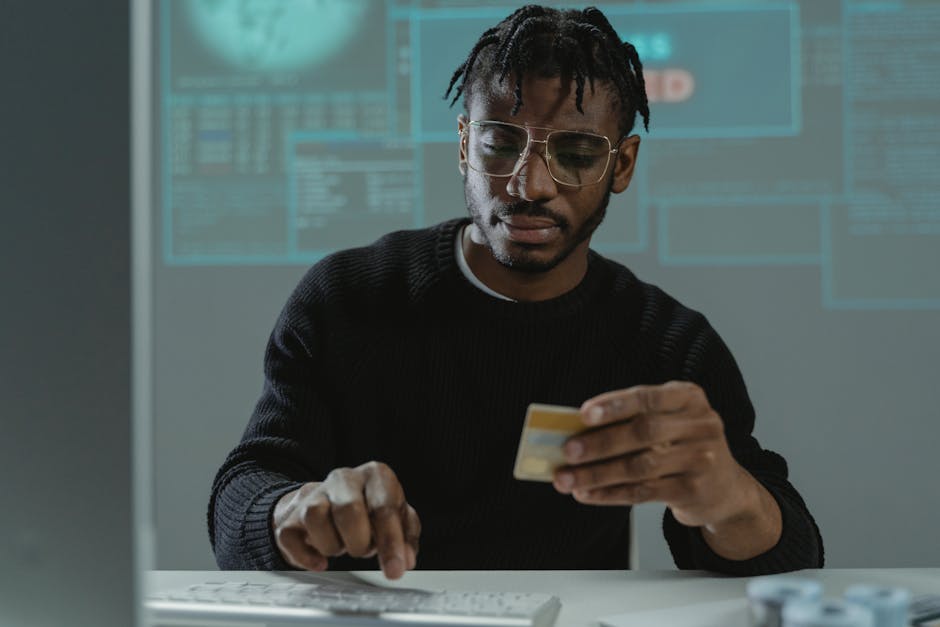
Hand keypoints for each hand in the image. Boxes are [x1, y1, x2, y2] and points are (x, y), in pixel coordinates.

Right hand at [272, 461, 420, 578]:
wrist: (328, 502)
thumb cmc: (369, 511)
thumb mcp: (397, 518)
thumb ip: (405, 538)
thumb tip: (405, 559)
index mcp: (376, 475)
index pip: (383, 508)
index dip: (390, 542)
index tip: (395, 570)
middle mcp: (344, 478)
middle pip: (348, 509)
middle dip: (360, 542)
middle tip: (364, 550)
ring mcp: (314, 494)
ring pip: (316, 517)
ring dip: (333, 545)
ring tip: (343, 547)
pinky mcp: (291, 515)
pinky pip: (290, 537)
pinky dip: (307, 557)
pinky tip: (321, 562)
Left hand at [553, 381, 758, 528]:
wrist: (726, 489)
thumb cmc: (682, 446)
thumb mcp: (669, 423)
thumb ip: (633, 420)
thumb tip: (577, 430)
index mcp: (689, 398)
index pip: (648, 397)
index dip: (615, 405)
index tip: (583, 414)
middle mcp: (701, 425)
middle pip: (643, 432)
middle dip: (600, 442)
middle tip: (568, 451)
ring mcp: (702, 459)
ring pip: (640, 467)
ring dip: (597, 474)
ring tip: (567, 479)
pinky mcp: (694, 491)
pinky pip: (644, 492)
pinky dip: (610, 494)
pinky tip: (587, 494)